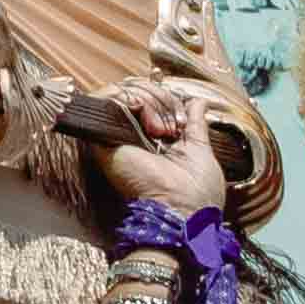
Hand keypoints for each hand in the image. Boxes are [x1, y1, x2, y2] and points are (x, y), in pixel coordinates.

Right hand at [89, 75, 226, 220]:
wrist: (181, 210)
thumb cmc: (197, 191)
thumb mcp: (200, 150)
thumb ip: (195, 124)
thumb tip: (197, 101)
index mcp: (156, 139)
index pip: (153, 101)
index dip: (168, 100)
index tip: (182, 120)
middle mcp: (134, 136)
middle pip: (139, 93)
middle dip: (161, 99)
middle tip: (172, 126)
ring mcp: (118, 136)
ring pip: (125, 93)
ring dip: (149, 100)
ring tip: (159, 130)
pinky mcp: (104, 139)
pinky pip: (107, 100)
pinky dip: (127, 97)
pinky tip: (143, 116)